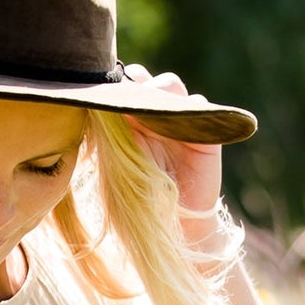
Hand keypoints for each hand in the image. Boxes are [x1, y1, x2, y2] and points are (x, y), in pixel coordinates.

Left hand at [122, 65, 224, 232]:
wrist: (172, 224)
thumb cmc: (138, 198)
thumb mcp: (120, 164)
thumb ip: (114, 135)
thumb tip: (100, 104)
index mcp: (131, 121)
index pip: (125, 89)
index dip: (120, 82)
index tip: (111, 86)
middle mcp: (155, 117)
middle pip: (148, 82)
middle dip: (141, 80)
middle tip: (133, 88)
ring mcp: (179, 122)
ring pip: (172, 86)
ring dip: (163, 88)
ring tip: (156, 102)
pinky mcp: (203, 133)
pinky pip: (200, 107)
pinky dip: (191, 108)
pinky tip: (181, 120)